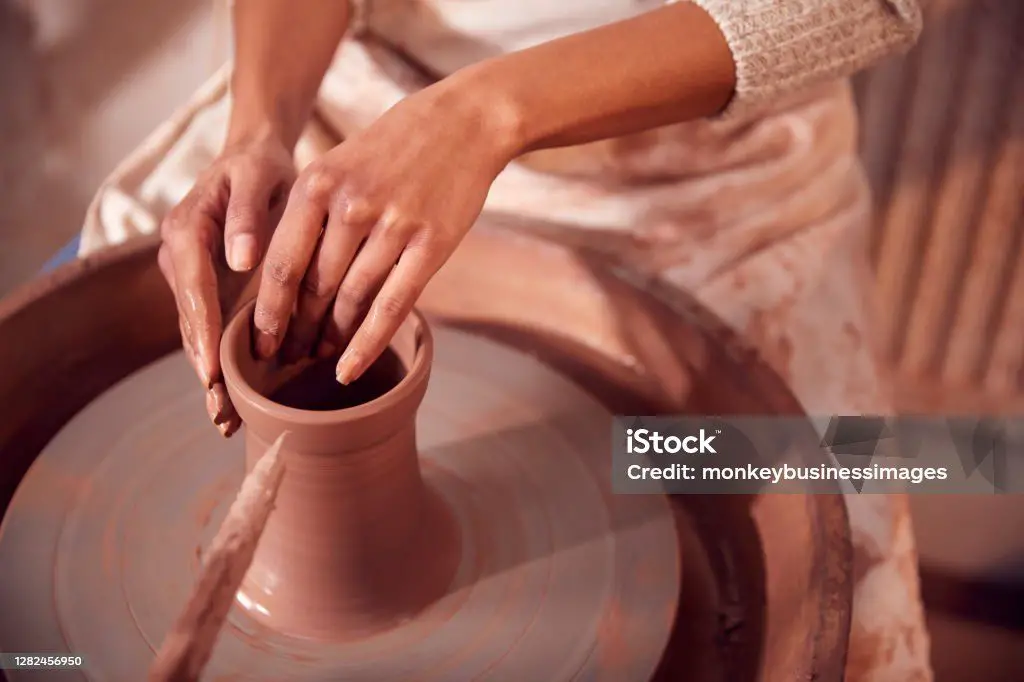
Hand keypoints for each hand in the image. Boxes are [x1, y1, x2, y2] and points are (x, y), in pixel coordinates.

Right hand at [159, 132, 295, 434]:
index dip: (204, 332)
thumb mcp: (257, 175)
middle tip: (221, 413)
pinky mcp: (207, 289)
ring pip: (197, 334)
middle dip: (205, 370)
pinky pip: (209, 330)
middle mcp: (179, 258)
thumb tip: (238, 259)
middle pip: (191, 323)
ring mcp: (190, 278)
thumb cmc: (260, 166)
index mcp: (186, 231)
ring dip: (210, 378)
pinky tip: (232, 399)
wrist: (254, 159)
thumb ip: (247, 213)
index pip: (194, 289)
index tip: (212, 370)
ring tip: (226, 421)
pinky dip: (219, 364)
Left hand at [252, 85, 513, 381]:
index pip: (280, 264)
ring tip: (317, 359)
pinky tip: (349, 368)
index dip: (266, 312)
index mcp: (317, 184)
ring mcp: (393, 226)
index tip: (257, 342)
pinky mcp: (430, 244)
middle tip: (283, 359)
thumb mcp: (339, 163)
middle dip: (295, 331)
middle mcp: (350, 206)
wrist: (464, 121)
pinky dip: (367, 343)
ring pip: (351, 301)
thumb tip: (287, 278)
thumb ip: (312, 213)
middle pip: (313, 288)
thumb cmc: (396, 146)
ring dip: (330, 338)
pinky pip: (392, 306)